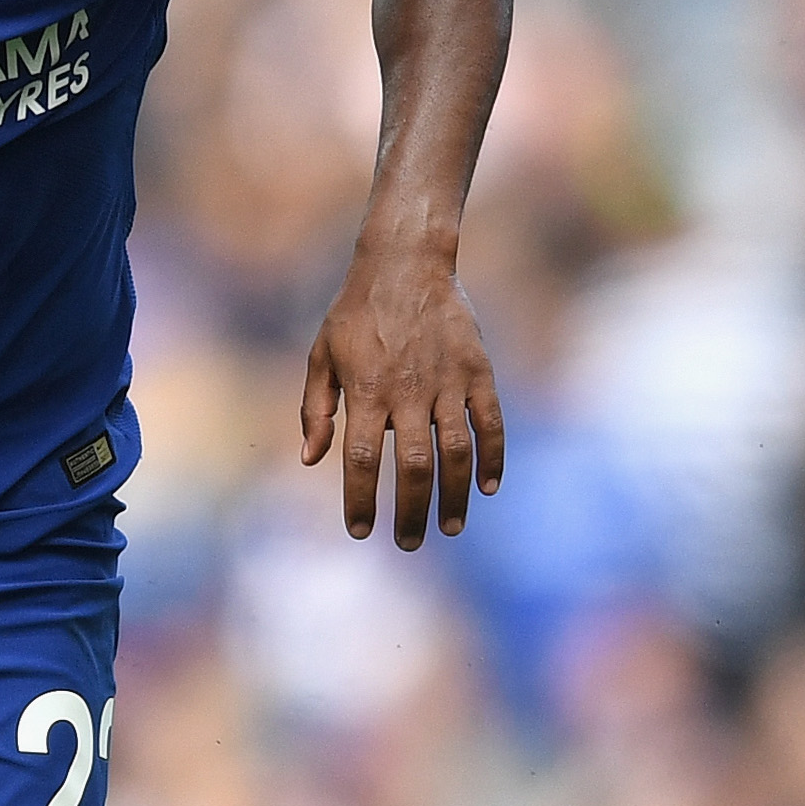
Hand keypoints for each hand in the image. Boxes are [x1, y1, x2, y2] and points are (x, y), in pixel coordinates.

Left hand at [298, 239, 503, 548]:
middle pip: (415, 467)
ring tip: (449, 528)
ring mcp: (448, 382)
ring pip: (457, 452)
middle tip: (409, 543)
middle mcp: (409, 392)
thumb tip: (311, 460)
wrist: (406, 262)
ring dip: (455, 496)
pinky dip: (493, 458)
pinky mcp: (477, 371)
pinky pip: (490, 423)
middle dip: (412, 512)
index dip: (361, 500)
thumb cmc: (356, 311)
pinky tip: (487, 488)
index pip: (363, 460)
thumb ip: (316, 409)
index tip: (360, 531)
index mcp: (367, 392)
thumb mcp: (322, 354)